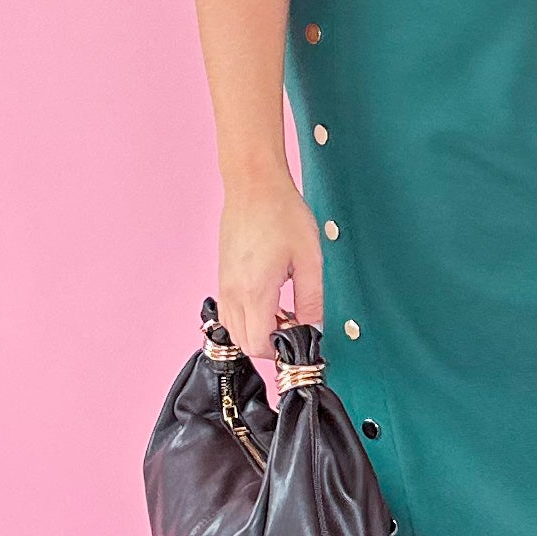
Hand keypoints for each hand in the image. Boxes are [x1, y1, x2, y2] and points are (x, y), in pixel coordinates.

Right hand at [217, 179, 325, 357]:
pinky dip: (248, 318)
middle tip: (295, 324)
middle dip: (270, 344)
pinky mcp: (223, 277)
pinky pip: (230, 313)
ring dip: (257, 332)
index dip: (282, 349)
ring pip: (234, 331)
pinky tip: (269, 301)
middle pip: (245, 344)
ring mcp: (224, 285)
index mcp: (255, 291)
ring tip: (283, 311)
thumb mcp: (310, 258)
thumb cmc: (282, 213)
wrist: (254, 185)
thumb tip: (313, 329)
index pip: (260, 344)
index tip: (301, 338)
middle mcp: (233, 292)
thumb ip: (312, 300)